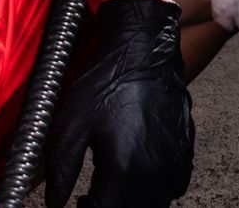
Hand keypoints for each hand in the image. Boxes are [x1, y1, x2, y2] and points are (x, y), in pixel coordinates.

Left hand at [45, 0, 193, 207]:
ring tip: (117, 187)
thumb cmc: (108, 78)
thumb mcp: (71, 122)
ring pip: (156, 202)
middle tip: (94, 197)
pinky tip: (143, 174)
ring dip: (135, 201)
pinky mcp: (185, 147)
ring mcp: (173, 159)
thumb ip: (61, 167)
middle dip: (111, 206)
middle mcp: (153, 169)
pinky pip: (176, 185)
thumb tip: (54, 200)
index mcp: (123, 167)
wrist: (143, 46)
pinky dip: (160, 189)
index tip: (80, 202)